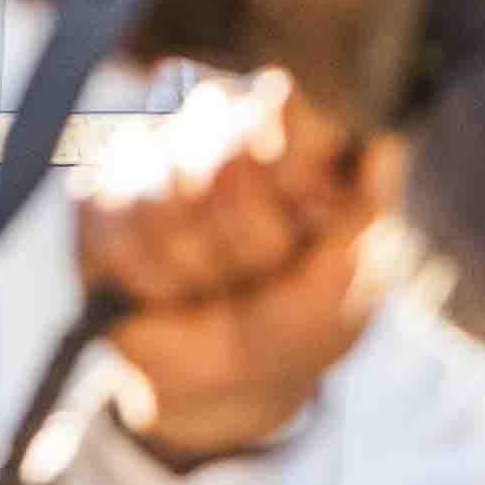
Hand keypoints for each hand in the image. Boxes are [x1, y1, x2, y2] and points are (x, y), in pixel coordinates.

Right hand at [75, 74, 401, 465]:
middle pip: (222, 156)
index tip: (309, 225)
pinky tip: (167, 290)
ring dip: (198, 269)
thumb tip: (389, 146)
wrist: (228, 385)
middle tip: (261, 270)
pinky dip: (149, 280)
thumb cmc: (303, 314)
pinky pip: (114, 228)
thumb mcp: (357, 278)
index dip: (291, 176)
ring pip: (164, 197)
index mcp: (294, 123)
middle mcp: (219, 116)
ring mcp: (150, 149)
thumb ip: (370, 211)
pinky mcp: (95, 195)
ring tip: (214, 284)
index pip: (276, 98)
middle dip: (249, 242)